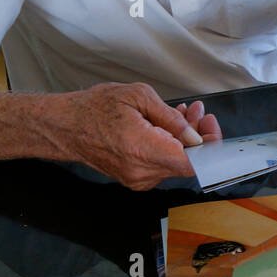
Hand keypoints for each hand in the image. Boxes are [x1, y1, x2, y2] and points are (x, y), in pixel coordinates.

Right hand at [60, 82, 220, 190]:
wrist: (64, 126)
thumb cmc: (95, 108)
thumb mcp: (138, 97)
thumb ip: (171, 118)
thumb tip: (195, 134)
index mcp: (144, 151)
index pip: (196, 163)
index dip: (212, 146)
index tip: (210, 125)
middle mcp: (143, 172)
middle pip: (189, 161)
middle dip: (199, 135)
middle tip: (198, 112)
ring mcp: (138, 179)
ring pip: (176, 162)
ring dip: (186, 139)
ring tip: (183, 113)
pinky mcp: (135, 178)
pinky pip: (162, 164)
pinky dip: (171, 146)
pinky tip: (168, 126)